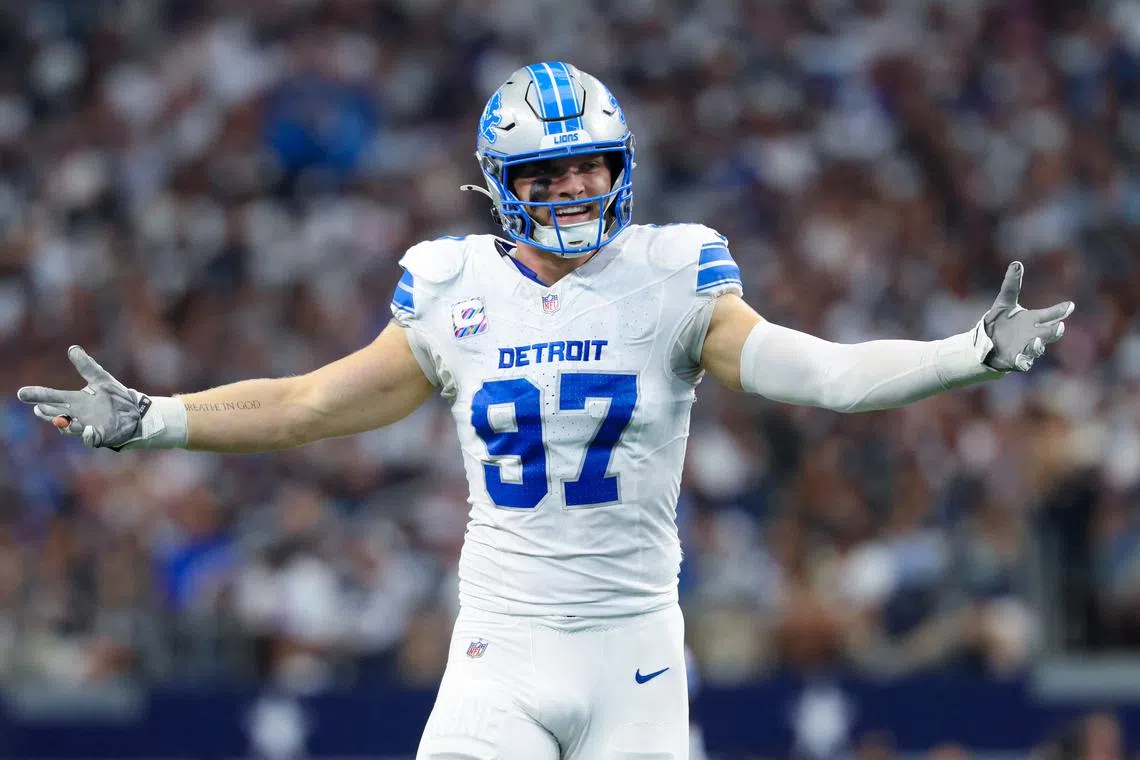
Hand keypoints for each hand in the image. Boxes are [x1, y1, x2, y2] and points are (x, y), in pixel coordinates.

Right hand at [17, 345, 152, 449]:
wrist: (137, 412)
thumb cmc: (116, 397)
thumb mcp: (102, 379)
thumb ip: (87, 366)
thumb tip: (73, 348)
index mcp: (75, 401)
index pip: (52, 398)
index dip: (38, 396)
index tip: (22, 393)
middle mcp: (77, 415)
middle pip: (55, 415)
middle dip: (47, 413)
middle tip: (40, 408)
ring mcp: (87, 427)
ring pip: (69, 428)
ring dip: (65, 425)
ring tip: (61, 420)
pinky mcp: (101, 436)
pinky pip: (91, 438)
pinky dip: (88, 435)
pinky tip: (88, 430)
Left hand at [982, 261, 1073, 371]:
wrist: (985, 343)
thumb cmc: (999, 323)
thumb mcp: (1003, 303)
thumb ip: (1011, 285)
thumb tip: (1016, 263)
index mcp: (1033, 320)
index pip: (1050, 314)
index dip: (1060, 310)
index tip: (1069, 305)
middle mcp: (1033, 335)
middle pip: (1049, 333)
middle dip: (1055, 330)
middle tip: (1060, 326)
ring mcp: (1026, 349)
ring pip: (1037, 349)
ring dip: (1038, 345)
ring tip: (1037, 340)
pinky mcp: (1015, 360)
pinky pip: (1022, 363)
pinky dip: (1023, 361)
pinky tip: (1021, 358)